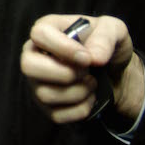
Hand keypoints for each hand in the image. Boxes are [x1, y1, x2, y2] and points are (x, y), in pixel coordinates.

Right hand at [20, 14, 144, 123]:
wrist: (115, 73)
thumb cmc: (107, 46)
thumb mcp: (115, 30)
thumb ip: (106, 36)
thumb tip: (93, 57)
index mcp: (47, 30)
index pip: (39, 34)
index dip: (62, 47)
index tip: (87, 58)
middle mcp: (35, 55)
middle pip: (28, 66)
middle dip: (64, 73)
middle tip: (86, 72)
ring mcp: (38, 82)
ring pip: (45, 94)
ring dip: (78, 92)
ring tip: (92, 83)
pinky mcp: (46, 106)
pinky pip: (57, 114)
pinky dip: (80, 109)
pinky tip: (89, 97)